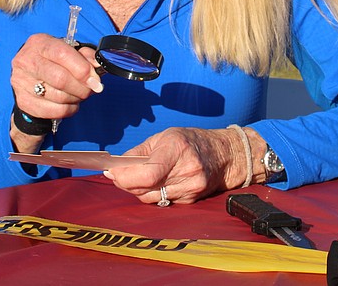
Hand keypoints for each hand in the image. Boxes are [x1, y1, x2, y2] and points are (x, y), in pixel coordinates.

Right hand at [10, 32, 101, 128]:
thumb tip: (98, 67)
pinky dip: (68, 110)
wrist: (30, 75)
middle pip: (60, 79)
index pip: (62, 54)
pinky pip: (53, 111)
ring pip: (58, 97)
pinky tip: (71, 103)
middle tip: (91, 89)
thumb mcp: (68, 50)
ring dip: (76, 98)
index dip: (82, 69)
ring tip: (80, 94)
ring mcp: (21, 82)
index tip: (95, 79)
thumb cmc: (53, 60)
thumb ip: (85, 55)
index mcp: (39, 43)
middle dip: (82, 87)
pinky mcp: (23, 101)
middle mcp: (26, 61)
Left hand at [104, 127, 245, 204]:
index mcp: (177, 150)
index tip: (112, 172)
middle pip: (145, 189)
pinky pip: (161, 201)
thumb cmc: (192, 141)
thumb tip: (116, 167)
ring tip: (136, 177)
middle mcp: (186, 171)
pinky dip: (153, 193)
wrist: (225, 155)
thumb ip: (139, 152)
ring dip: (138, 190)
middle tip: (117, 174)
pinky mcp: (190, 201)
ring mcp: (190, 189)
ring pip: (150, 198)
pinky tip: (155, 182)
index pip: (147, 174)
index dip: (125, 177)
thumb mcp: (165, 136)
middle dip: (126, 183)